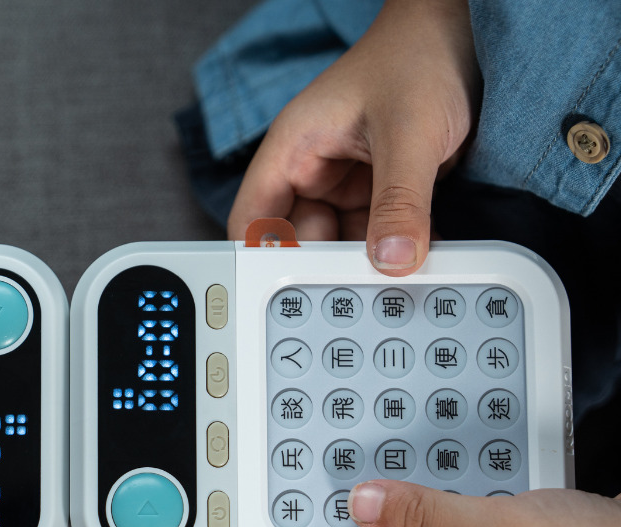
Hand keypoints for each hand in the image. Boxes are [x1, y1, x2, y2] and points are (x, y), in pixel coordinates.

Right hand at [227, 0, 478, 272]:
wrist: (467, 34)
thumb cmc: (422, 54)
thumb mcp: (410, 131)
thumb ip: (401, 200)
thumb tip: (394, 261)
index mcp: (293, 150)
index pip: (253, 220)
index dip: (260, 261)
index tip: (287, 296)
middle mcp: (312, 172)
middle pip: (299, 243)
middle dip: (325, 270)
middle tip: (355, 297)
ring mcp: (346, 185)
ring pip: (341, 245)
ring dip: (365, 264)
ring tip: (389, 282)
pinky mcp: (378, 193)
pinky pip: (375, 235)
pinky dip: (391, 250)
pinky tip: (412, 261)